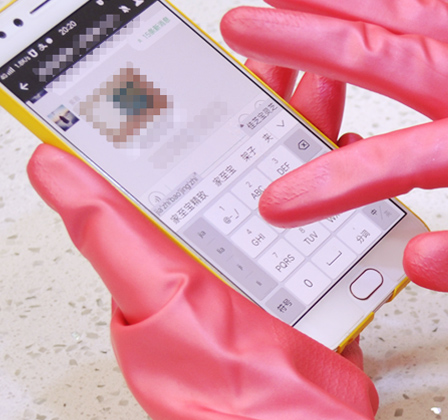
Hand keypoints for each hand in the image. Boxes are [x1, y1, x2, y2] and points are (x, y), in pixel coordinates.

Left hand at [27, 61, 377, 419]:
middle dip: (266, 118)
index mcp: (177, 251)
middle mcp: (227, 255)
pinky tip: (353, 170)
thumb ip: (109, 233)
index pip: (181, 168)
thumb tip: (55, 170)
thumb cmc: (216, 395)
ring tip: (322, 103)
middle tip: (282, 76)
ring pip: (297, 193)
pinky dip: (349, 200)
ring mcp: (278, 270)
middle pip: (247, 171)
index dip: (195, 118)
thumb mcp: (154, 300)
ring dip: (309, 147)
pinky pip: (338, 232)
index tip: (211, 78)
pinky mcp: (321, 288)